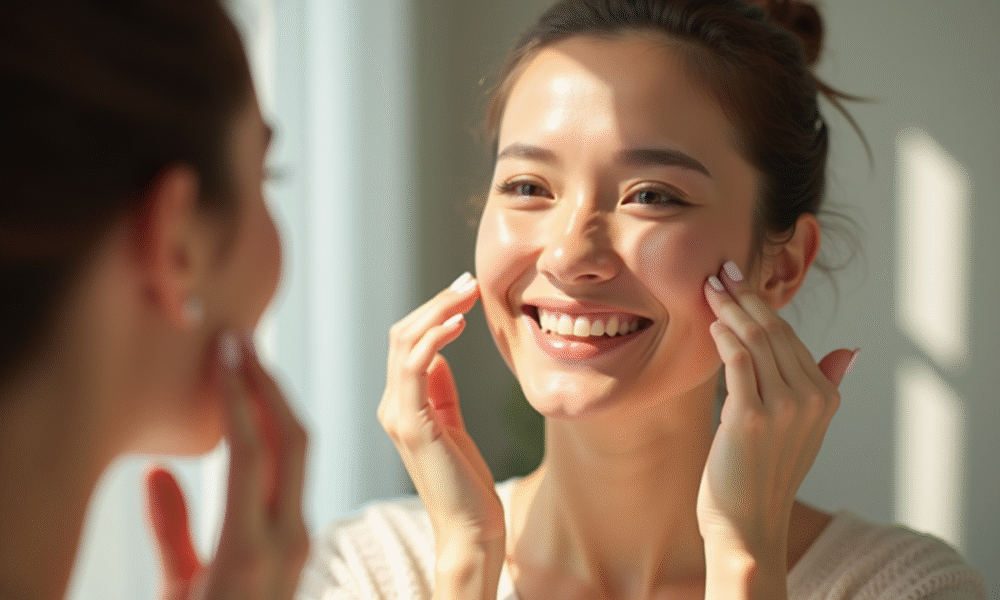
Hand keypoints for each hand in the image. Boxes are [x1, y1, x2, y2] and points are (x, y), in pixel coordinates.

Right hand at [146, 333, 308, 599]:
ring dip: (276, 404)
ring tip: (249, 366)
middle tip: (242, 343)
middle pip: (292, 439)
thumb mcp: (176, 587)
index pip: (254, 450)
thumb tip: (157, 471)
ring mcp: (299, 540)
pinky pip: (293, 476)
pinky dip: (275, 437)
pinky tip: (252, 416)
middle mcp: (286, 538)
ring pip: (299, 453)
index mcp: (251, 548)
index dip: (240, 395)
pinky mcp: (298, 544)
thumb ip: (169, 527)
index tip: (227, 349)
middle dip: (269, 385)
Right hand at [377, 273, 504, 598]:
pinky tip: (457, 323)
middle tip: (468, 282)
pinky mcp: (412, 426)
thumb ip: (441, 390)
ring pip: (405, 344)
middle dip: (436, 303)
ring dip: (437, 311)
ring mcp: (397, 416)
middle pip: (402, 336)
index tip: (464, 292)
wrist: (470, 528)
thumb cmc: (465, 480)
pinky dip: (434, 338)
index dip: (433, 312)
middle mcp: (391, 407)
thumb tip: (438, 351)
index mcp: (400, 405)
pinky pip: (415, 368)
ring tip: (466, 293)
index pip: (406, 343)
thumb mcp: (451, 423)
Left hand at [697, 262, 856, 578]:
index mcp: (825, 396)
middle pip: (773, 332)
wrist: (747, 522)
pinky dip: (725, 338)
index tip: (738, 279)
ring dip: (730, 310)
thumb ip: (826, 385)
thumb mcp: (806, 429)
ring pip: (755, 341)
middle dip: (744, 297)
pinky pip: (738, 362)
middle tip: (719, 271)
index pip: (790, 336)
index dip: (762, 304)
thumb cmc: (766, 472)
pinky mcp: (750, 417)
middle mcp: (810, 398)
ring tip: (709, 290)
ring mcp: (782, 407)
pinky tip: (712, 325)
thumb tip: (850, 351)